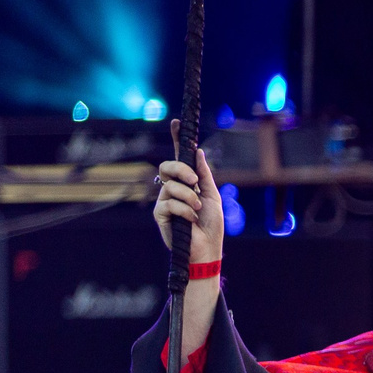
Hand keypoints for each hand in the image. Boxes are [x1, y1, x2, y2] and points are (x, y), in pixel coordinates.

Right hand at [153, 147, 223, 266]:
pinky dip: (184, 210)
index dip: (177, 140)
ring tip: (198, 210)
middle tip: (195, 182)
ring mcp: (164, 201)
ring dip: (189, 197)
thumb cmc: (210, 225)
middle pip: (166, 167)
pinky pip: (168, 203)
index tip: (177, 123)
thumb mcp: (212, 196)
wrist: (207, 249)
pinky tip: (191, 220)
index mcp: (186, 183)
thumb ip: (204, 175)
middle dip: (181, 170)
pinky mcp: (159, 214)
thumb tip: (198, 151)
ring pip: (170, 186)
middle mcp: (172, 189)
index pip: (179, 159)